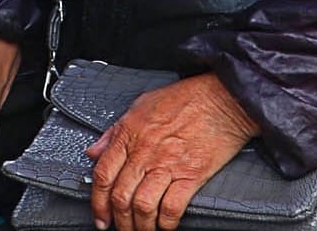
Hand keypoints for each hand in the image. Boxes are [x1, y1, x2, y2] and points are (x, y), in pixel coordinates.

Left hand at [86, 74, 258, 230]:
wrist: (222, 98)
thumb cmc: (184, 99)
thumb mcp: (139, 106)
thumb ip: (114, 132)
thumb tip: (94, 152)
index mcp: (129, 134)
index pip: (103, 174)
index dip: (97, 201)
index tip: (100, 216)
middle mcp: (145, 151)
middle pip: (120, 195)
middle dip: (118, 220)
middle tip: (121, 229)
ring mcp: (168, 164)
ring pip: (142, 205)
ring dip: (140, 225)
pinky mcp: (191, 175)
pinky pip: (172, 207)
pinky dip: (166, 222)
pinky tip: (165, 225)